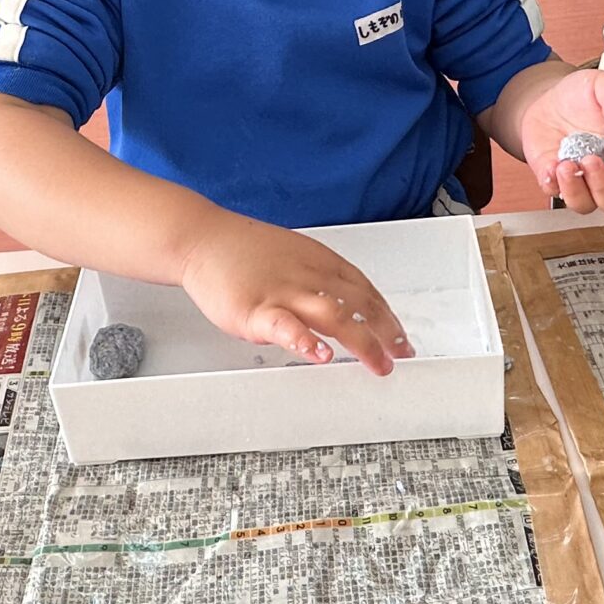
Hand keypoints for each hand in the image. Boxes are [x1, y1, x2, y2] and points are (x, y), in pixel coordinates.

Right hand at [178, 214, 410, 372]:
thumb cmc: (244, 251)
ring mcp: (283, 292)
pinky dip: (305, 340)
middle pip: (359, 304)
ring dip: (361, 341)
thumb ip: (320, 281)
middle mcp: (308, 276)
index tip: (401, 340)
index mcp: (320, 263)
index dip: (388, 317)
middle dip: (385, 333)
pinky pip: (285, 325)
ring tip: (376, 363)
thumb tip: (344, 306)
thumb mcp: (295, 257)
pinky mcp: (255, 309)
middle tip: (399, 356)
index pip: (366, 291)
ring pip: (333, 315)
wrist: (202, 239)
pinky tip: (320, 355)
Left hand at [518, 69, 603, 213]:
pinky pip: (556, 195)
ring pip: (587, 206)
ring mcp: (583, 182)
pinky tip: (550, 166)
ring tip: (565, 165)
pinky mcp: (557, 182)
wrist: (549, 101)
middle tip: (590, 160)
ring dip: (577, 191)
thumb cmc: (583, 96)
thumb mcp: (602, 84)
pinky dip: (553, 185)